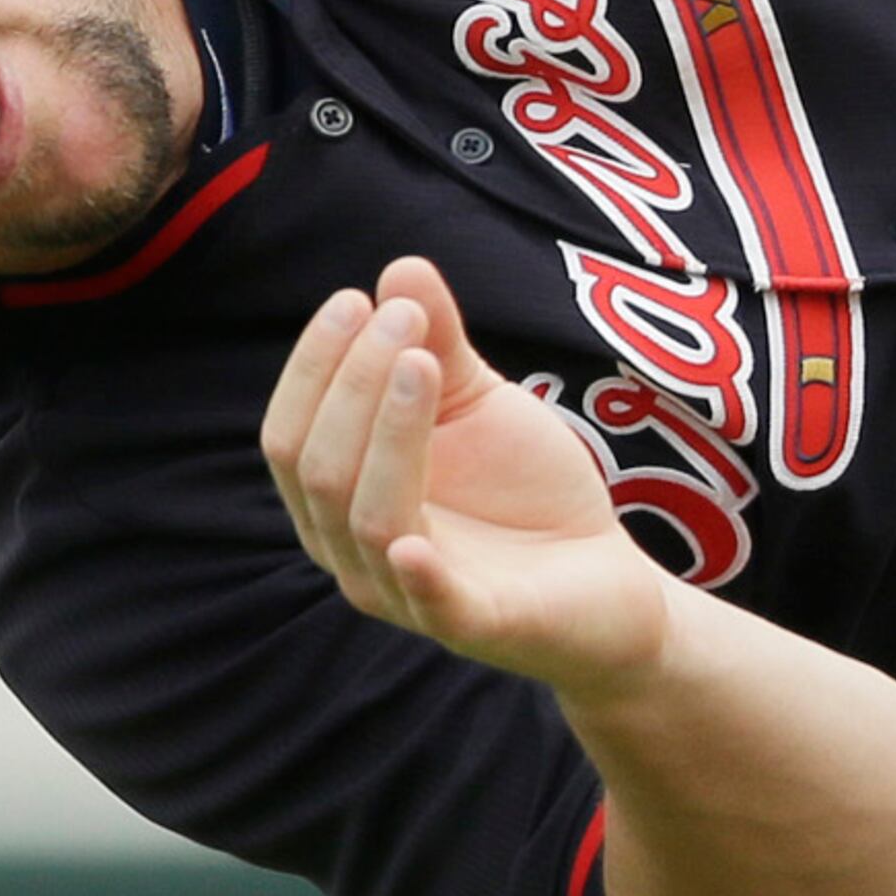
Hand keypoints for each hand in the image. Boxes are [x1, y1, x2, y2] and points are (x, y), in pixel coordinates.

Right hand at [260, 256, 675, 696]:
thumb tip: (402, 267)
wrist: (606, 575)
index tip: (360, 300)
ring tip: (422, 363)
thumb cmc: (521, 488)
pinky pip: (434, 605)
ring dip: (390, 434)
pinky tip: (412, 543)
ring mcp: (409, 597)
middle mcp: (352, 553)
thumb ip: (439, 344)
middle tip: (403, 318)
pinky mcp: (479, 627)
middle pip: (319, 469)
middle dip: (354, 385)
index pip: (289, 433)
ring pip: (370, 519)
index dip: (316, 365)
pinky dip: (418, 576)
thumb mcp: (476, 402)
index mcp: (336, 499)